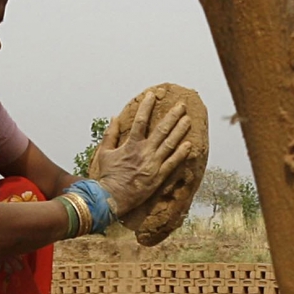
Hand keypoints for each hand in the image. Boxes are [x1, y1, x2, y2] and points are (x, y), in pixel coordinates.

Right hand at [93, 91, 192, 214]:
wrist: (111, 198)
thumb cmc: (107, 176)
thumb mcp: (104, 152)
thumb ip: (110, 134)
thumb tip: (114, 117)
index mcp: (131, 144)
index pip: (141, 120)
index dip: (147, 106)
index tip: (153, 95)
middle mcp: (144, 152)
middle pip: (162, 129)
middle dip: (173, 116)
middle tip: (181, 105)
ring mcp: (153, 164)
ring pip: (170, 143)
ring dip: (180, 130)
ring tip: (188, 120)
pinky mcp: (158, 176)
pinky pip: (173, 163)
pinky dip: (181, 153)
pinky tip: (189, 144)